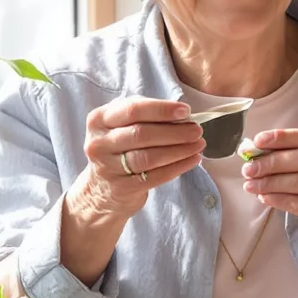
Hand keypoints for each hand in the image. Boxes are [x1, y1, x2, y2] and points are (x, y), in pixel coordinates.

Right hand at [71, 98, 203, 222]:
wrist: (103, 188)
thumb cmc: (119, 148)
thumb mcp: (121, 125)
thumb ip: (145, 114)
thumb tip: (181, 115)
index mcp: (99, 120)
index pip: (132, 110)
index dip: (161, 110)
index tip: (185, 111)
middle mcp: (99, 143)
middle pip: (141, 134)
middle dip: (175, 131)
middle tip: (196, 130)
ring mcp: (107, 167)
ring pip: (149, 157)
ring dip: (179, 150)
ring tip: (198, 145)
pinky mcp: (121, 188)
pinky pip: (155, 176)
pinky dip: (177, 167)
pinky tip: (192, 160)